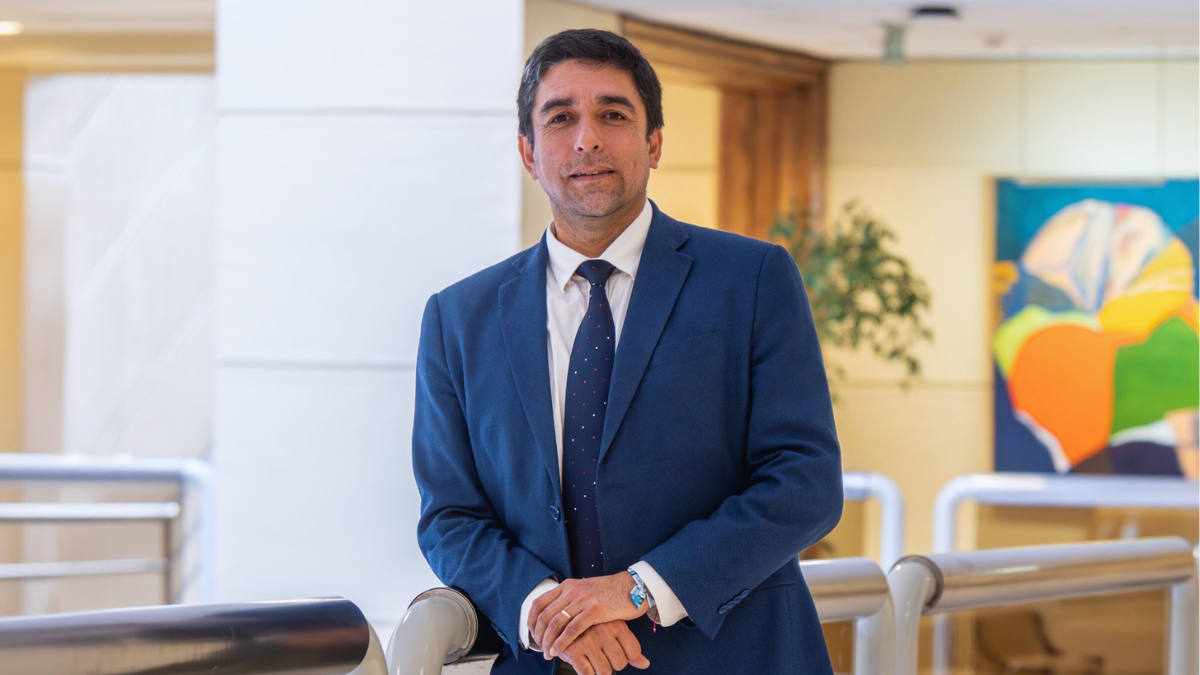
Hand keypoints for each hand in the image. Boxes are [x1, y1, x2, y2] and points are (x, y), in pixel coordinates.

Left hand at [530, 573, 646, 658]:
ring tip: (547, 653)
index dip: (531, 620)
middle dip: (538, 635)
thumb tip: (558, 613)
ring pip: (555, 624)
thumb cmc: (610, 592)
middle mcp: (571, 591)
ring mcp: (582, 600)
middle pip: (544, 616)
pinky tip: (558, 651)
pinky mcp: (594, 611)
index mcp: (567, 586)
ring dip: (548, 641)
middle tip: (539, 648)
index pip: (539, 603)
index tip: (531, 634)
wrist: (633, 587)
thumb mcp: (586, 590)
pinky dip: (561, 643)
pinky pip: (572, 630)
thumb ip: (571, 599)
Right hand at [558, 620, 649, 674]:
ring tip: (593, 658)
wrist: (560, 618)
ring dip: (600, 670)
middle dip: (612, 664)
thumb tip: (645, 664)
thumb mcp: (614, 629)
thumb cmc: (592, 626)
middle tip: (602, 655)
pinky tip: (584, 663)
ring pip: (605, 671)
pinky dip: (588, 674)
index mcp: (615, 623)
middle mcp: (602, 631)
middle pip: (620, 663)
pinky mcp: (572, 651)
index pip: (633, 652)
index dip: (626, 657)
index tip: (616, 651)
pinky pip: (588, 674)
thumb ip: (631, 648)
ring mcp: (587, 641)